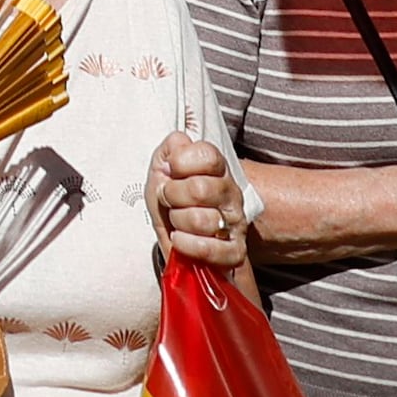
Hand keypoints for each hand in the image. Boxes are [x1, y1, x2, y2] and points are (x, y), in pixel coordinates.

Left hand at [146, 131, 243, 275]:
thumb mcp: (161, 174)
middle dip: (172, 196)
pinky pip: (208, 248)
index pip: (208, 155)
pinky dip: (186, 244)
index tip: (170, 171)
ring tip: (177, 222)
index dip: (181, 162)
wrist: (182, 246)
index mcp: (216, 170)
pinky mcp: (234, 253)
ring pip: (200, 219)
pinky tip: (180, 239)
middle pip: (200, 188)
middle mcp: (230, 194)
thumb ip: (168, 151)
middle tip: (169, 200)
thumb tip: (178, 143)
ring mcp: (234, 224)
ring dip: (177, 222)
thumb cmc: (173, 208)